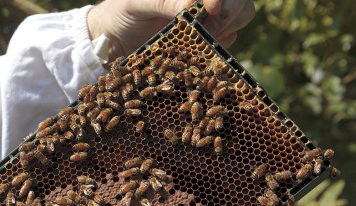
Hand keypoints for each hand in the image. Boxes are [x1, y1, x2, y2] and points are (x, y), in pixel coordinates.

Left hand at [87, 0, 255, 62]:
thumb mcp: (138, 4)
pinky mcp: (207, 40)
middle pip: (241, 2)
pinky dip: (220, 46)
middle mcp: (206, 1)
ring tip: (201, 39)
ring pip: (242, 17)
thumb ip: (163, 2)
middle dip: (228, 14)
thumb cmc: (123, 12)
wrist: (113, 38)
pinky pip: (227, 41)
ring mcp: (211, 18)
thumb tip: (190, 6)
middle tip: (206, 29)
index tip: (211, 8)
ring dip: (227, 29)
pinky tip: (202, 51)